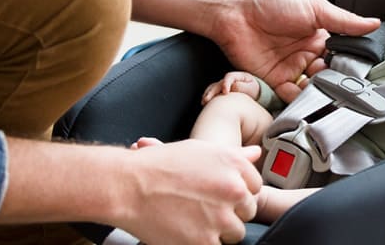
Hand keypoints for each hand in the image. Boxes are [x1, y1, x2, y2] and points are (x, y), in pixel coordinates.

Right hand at [115, 139, 261, 244]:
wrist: (127, 186)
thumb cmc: (159, 165)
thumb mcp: (200, 150)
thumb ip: (234, 156)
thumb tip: (257, 154)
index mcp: (234, 165)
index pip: (255, 187)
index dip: (237, 194)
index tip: (220, 196)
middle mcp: (233, 190)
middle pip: (247, 211)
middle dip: (230, 213)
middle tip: (204, 210)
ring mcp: (220, 218)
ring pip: (235, 233)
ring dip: (219, 231)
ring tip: (193, 221)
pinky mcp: (205, 242)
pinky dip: (202, 243)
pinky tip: (186, 232)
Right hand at [201, 71, 260, 104]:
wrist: (253, 94)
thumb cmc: (253, 90)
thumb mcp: (252, 88)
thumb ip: (243, 87)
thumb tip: (233, 87)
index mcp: (237, 76)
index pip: (229, 77)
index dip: (225, 84)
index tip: (225, 92)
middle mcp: (228, 80)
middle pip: (218, 83)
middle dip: (212, 91)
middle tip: (208, 99)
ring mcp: (222, 85)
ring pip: (213, 88)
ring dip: (208, 94)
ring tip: (204, 102)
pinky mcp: (220, 92)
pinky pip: (212, 93)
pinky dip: (207, 97)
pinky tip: (204, 104)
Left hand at [212, 0, 378, 102]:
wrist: (236, 11)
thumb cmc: (272, 1)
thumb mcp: (315, 8)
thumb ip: (344, 21)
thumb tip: (373, 23)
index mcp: (319, 36)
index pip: (341, 56)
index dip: (349, 66)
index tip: (360, 75)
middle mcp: (306, 54)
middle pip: (328, 76)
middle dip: (335, 83)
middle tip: (343, 87)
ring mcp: (290, 68)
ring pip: (312, 88)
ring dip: (319, 93)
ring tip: (327, 95)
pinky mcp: (273, 80)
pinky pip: (290, 96)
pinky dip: (300, 100)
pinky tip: (308, 99)